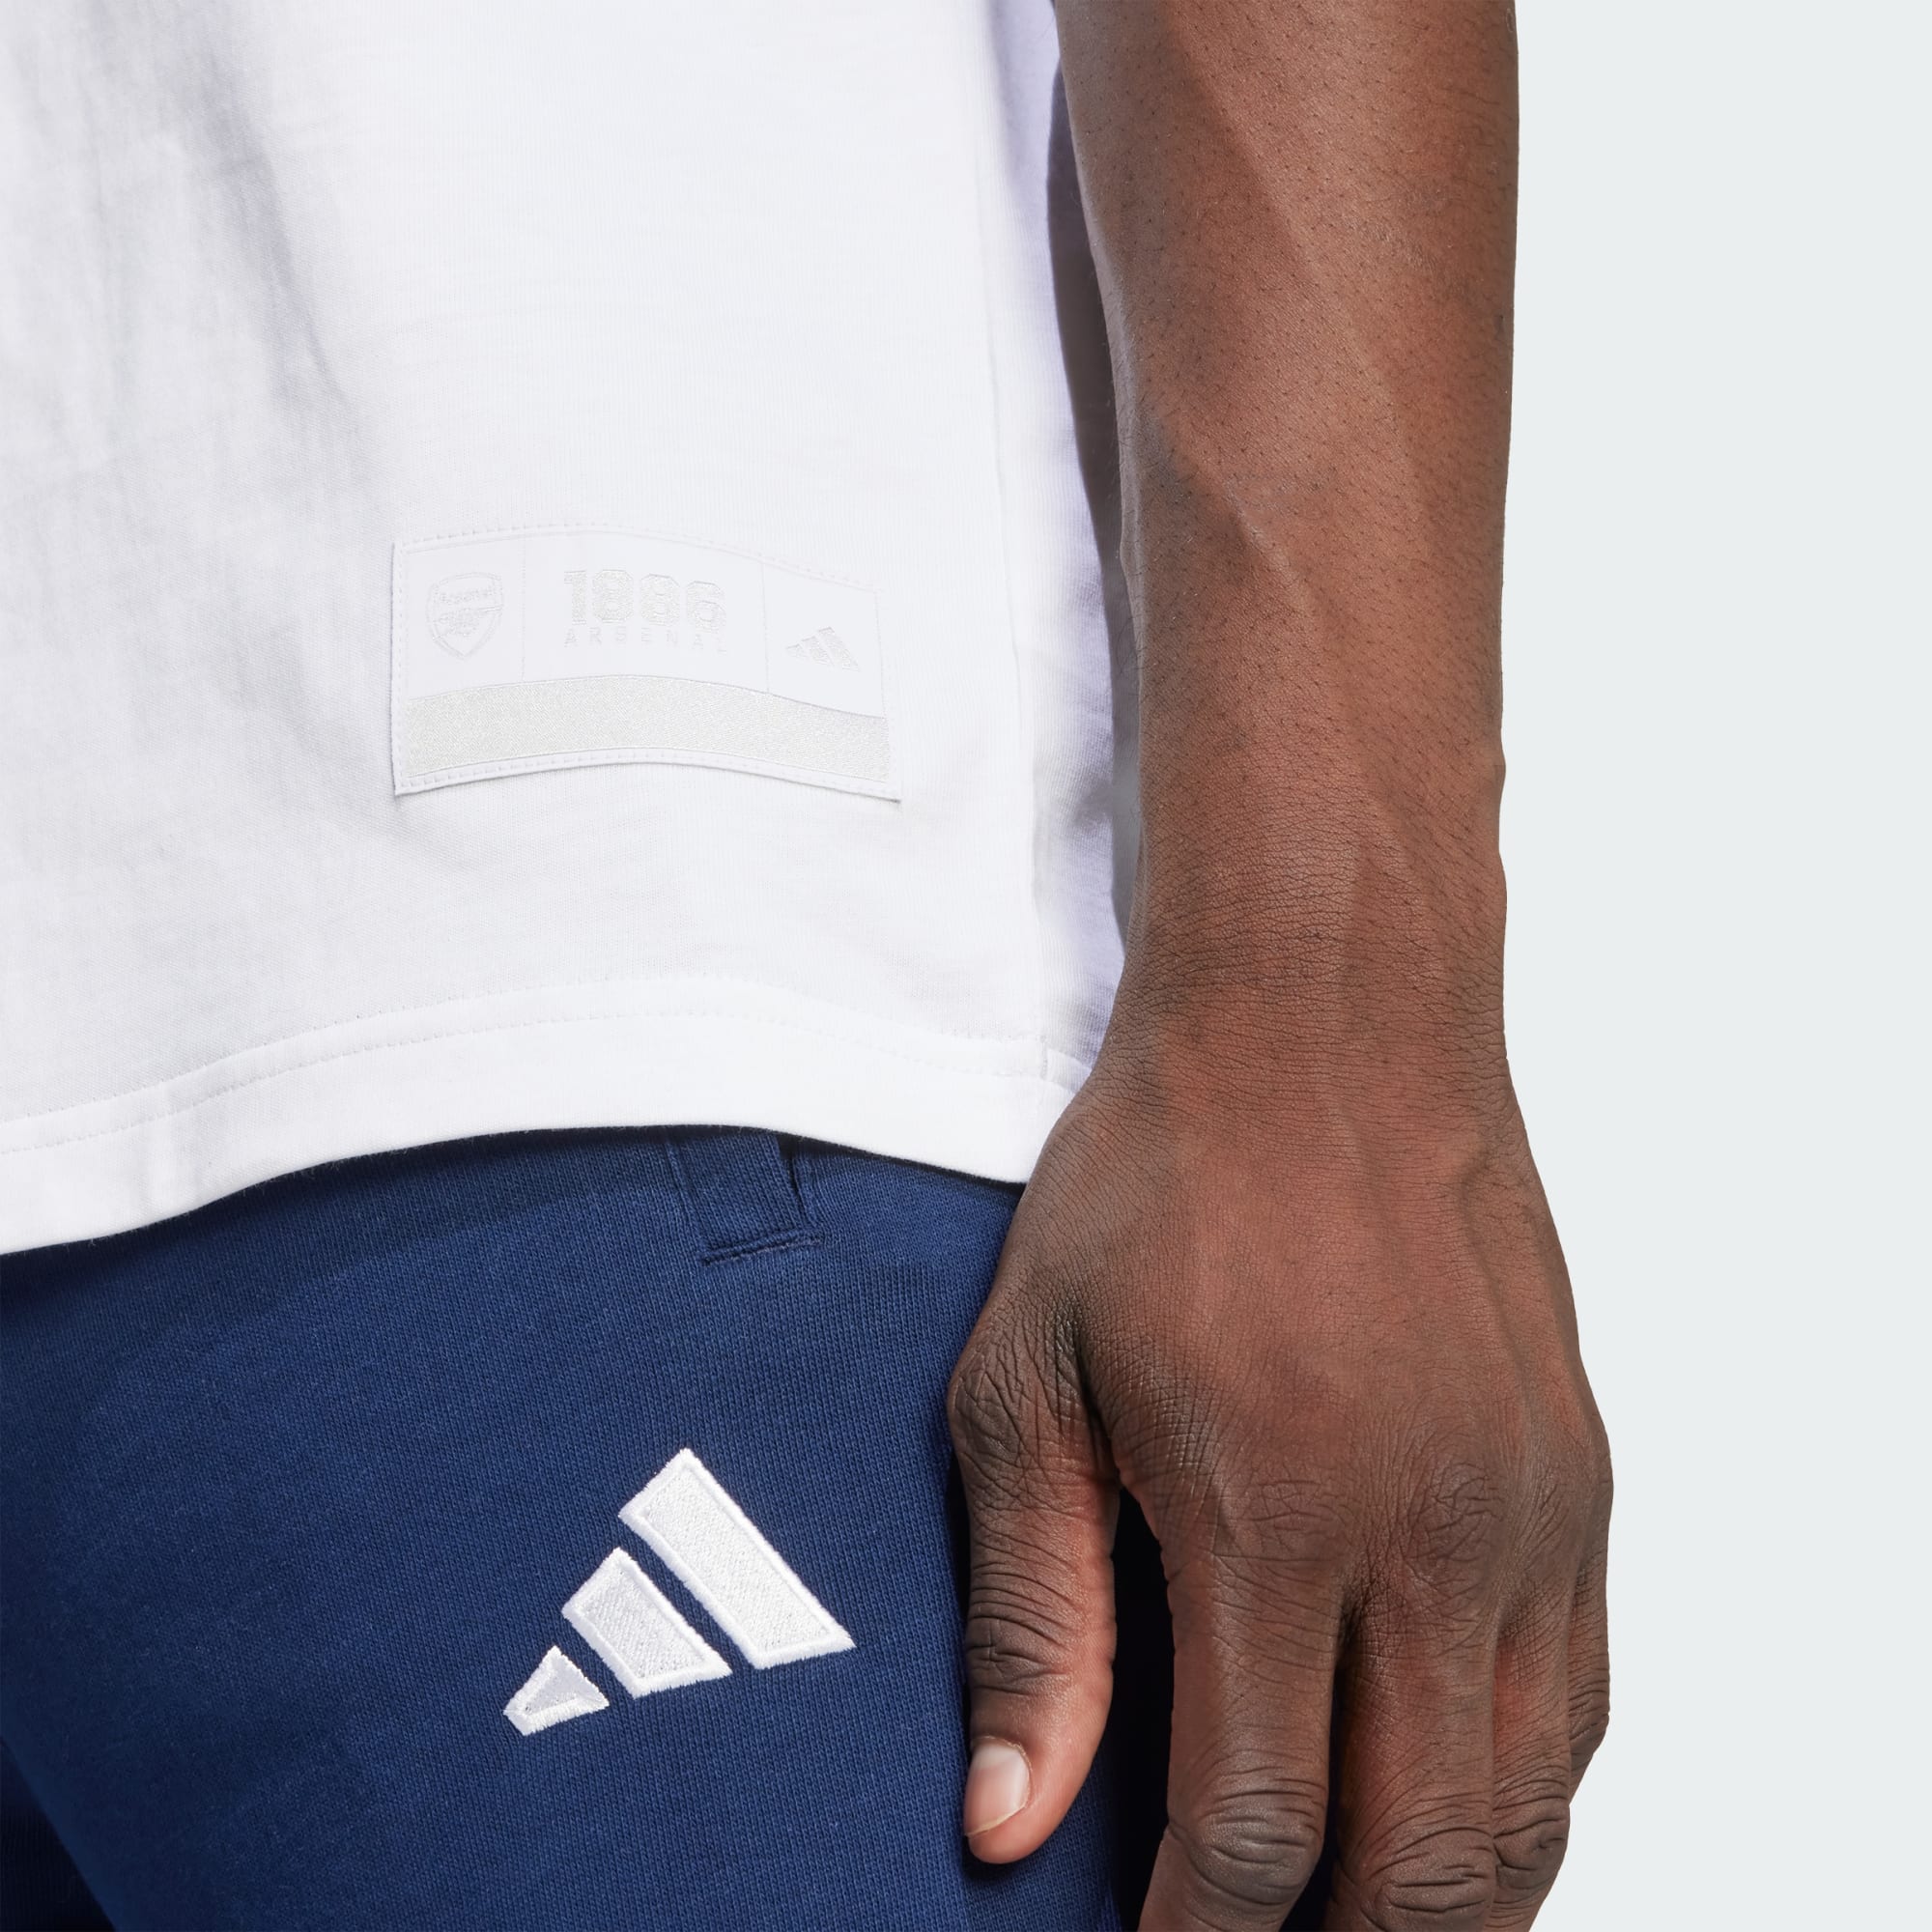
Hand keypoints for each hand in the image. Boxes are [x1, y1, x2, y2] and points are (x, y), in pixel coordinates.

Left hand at [948, 1027, 1610, 1929]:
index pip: (1254, 1828)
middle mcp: (1431, 1531)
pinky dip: (1526, 1799)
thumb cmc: (1162, 1176)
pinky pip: (1583, 1698)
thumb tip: (1012, 1821)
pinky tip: (1457, 1809)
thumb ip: (1029, 1612)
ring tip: (1364, 1925)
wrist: (1323, 1022)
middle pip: (1425, 1863)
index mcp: (1273, 1511)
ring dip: (1453, 1907)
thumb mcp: (1028, 1379)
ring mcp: (1529, 1508)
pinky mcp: (1579, 1474)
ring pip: (1530, 1806)